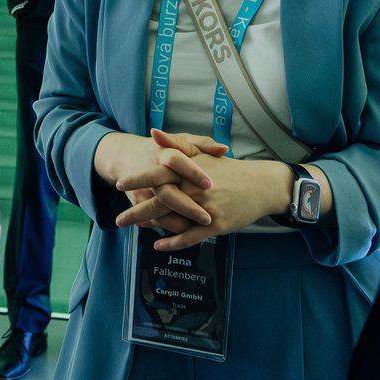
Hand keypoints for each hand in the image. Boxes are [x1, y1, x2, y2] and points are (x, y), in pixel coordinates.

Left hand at [116, 129, 293, 250]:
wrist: (262, 185)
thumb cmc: (229, 170)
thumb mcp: (203, 154)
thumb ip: (176, 144)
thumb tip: (153, 133)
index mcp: (191, 170)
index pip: (159, 173)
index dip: (138, 179)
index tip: (118, 184)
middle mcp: (196, 188)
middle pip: (160, 200)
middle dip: (137, 211)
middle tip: (118, 220)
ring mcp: (206, 208)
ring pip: (172, 220)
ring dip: (151, 227)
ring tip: (134, 229)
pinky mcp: (217, 225)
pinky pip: (190, 237)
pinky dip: (173, 243)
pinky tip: (158, 246)